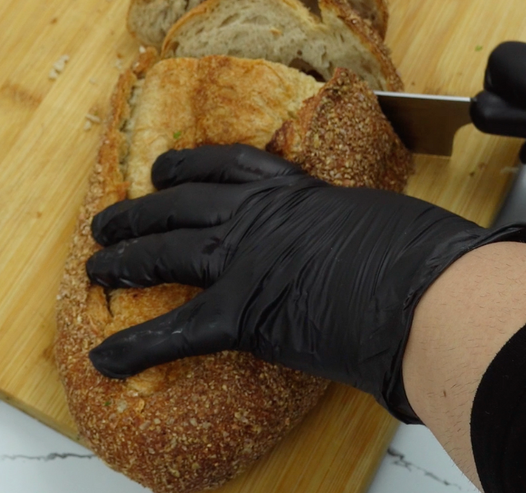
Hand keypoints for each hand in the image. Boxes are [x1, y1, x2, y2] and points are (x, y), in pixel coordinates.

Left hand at [84, 144, 525, 422]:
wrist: (429, 288)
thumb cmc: (427, 258)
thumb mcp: (388, 222)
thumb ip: (357, 234)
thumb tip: (368, 256)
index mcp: (301, 193)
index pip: (233, 169)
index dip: (191, 167)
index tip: (166, 169)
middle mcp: (264, 218)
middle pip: (185, 205)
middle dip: (141, 212)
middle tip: (108, 221)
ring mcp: (248, 261)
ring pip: (168, 252)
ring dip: (125, 260)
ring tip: (97, 268)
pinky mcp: (242, 312)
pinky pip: (175, 331)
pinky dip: (136, 346)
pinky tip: (105, 357)